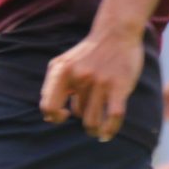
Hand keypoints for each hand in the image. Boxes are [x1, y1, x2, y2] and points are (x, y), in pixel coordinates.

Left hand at [41, 26, 142, 141]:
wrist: (116, 32)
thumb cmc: (89, 53)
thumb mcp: (64, 63)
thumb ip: (53, 85)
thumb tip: (48, 116)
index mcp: (62, 71)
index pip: (48, 106)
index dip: (55, 117)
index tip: (65, 114)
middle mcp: (79, 76)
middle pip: (76, 115)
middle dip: (81, 121)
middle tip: (89, 117)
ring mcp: (100, 82)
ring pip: (92, 121)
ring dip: (94, 130)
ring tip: (97, 130)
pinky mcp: (119, 86)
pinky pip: (113, 117)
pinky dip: (109, 130)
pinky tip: (106, 135)